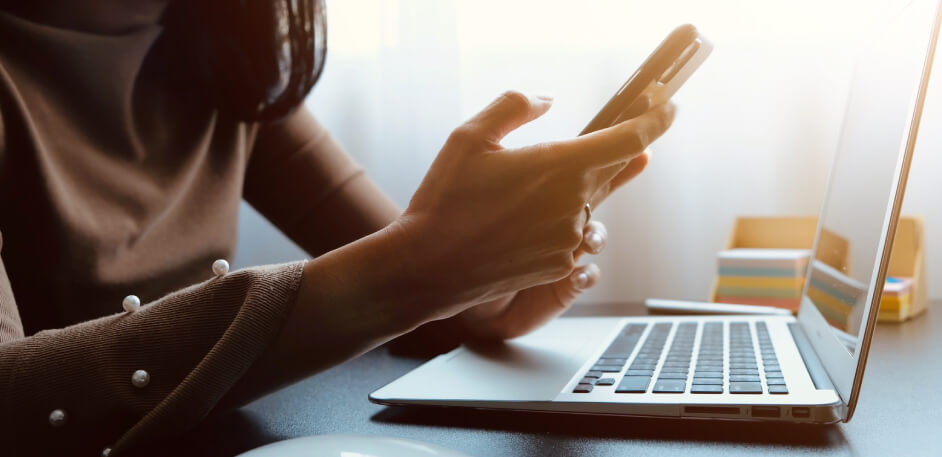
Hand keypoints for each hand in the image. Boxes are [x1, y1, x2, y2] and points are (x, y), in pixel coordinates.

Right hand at [393, 91, 673, 325]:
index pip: (628, 139)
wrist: (430, 268)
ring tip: (530, 197)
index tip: (668, 109)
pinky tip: (518, 227)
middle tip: (621, 139)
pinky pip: (571, 237)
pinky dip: (556, 226)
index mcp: (559, 166)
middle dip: (618, 154)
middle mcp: (574, 203)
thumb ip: (514, 107)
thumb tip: (546, 100)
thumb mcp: (470, 136)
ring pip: (587, 206)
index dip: (655, 121)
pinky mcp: (560, 266)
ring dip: (573, 196)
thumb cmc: (445, 201)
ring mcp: (569, 239)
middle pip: (613, 171)